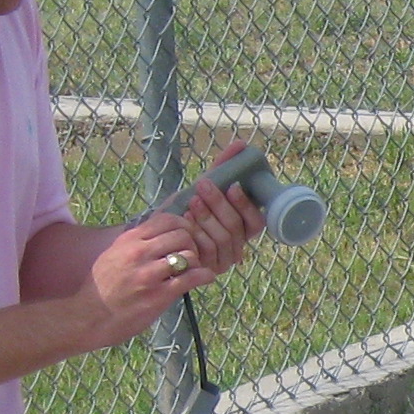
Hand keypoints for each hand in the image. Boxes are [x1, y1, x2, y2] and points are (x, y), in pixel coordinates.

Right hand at [86, 212, 209, 334]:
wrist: (89, 316)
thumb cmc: (103, 285)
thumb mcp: (115, 253)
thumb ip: (137, 241)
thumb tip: (162, 229)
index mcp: (129, 240)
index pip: (167, 219)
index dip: (183, 226)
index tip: (186, 236)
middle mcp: (139, 253)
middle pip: (182, 235)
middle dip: (192, 244)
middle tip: (191, 255)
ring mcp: (149, 274)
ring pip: (189, 255)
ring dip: (197, 261)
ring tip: (193, 270)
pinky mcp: (158, 295)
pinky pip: (191, 278)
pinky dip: (204, 276)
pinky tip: (203, 278)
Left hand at [177, 135, 269, 277]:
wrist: (158, 232)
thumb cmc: (186, 208)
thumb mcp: (204, 188)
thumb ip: (223, 168)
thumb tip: (242, 144)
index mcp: (242, 228)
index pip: (255, 220)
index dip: (245, 204)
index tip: (233, 186)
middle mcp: (237, 246)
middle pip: (235, 227)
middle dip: (219, 204)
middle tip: (203, 185)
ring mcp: (222, 260)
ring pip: (222, 238)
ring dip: (206, 217)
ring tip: (191, 201)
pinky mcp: (205, 269)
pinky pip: (205, 251)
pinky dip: (195, 233)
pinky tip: (184, 221)